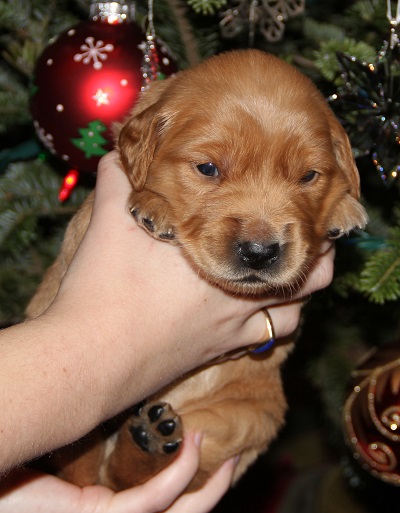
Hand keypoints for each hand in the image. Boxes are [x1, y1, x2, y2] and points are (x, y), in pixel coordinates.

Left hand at [0, 432, 235, 512]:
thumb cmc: (22, 447)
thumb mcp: (73, 434)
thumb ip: (103, 424)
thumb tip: (134, 386)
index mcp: (103, 509)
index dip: (197, 488)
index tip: (215, 448)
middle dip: (212, 496)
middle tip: (233, 460)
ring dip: (206, 492)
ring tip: (224, 458)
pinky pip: (151, 503)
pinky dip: (179, 477)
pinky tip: (193, 446)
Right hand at [51, 152, 334, 420]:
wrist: (91, 360)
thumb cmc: (103, 290)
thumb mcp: (109, 223)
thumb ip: (117, 181)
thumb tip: (116, 153)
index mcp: (220, 253)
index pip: (274, 229)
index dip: (295, 212)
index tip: (299, 198)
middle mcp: (239, 292)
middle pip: (306, 275)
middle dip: (317, 254)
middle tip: (313, 234)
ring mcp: (233, 328)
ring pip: (294, 312)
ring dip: (301, 291)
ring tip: (297, 272)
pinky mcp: (218, 353)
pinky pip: (266, 339)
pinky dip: (274, 323)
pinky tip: (262, 313)